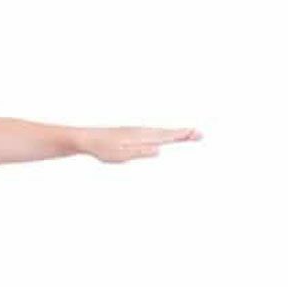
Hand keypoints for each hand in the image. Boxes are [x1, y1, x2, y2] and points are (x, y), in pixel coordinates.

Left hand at [80, 126, 201, 162]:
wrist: (87, 139)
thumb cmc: (102, 149)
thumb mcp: (120, 155)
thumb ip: (140, 152)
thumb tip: (158, 150)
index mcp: (141, 136)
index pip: (165, 136)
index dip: (181, 136)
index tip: (196, 134)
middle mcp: (141, 131)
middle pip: (166, 133)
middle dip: (183, 134)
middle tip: (200, 134)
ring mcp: (136, 132)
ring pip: (160, 132)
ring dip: (174, 133)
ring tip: (187, 135)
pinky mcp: (131, 134)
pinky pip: (152, 134)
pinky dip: (163, 134)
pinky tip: (163, 138)